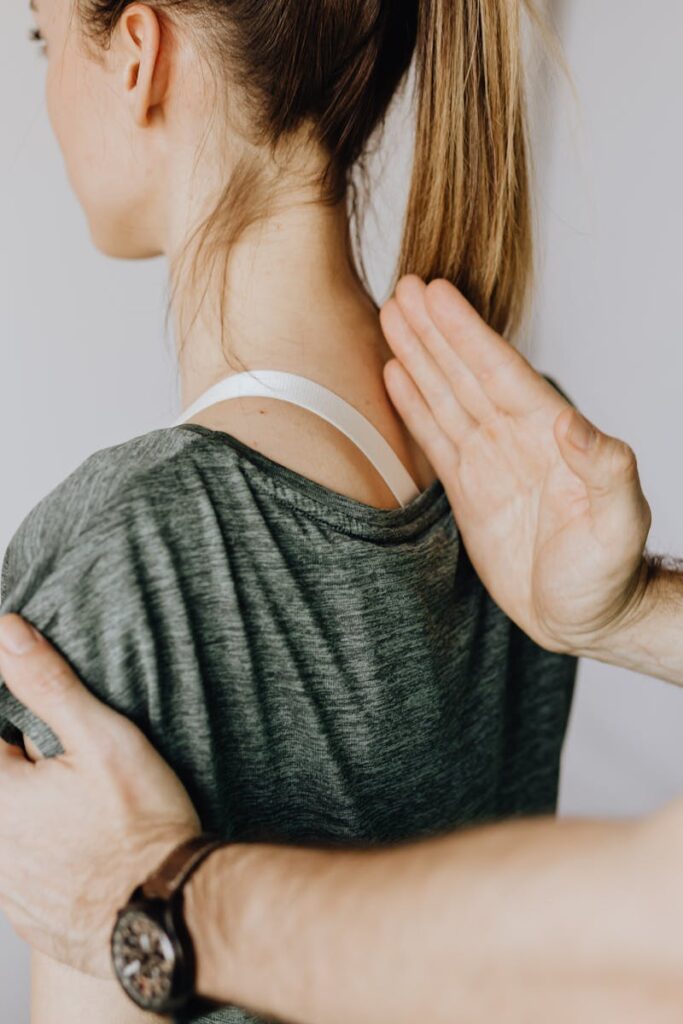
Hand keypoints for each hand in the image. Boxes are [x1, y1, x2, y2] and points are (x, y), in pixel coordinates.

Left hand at [0, 613, 200, 977]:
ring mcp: (3, 885)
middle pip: (6, 778)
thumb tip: (7, 633)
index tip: (54, 736)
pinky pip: (21, 865)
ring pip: (14, 825)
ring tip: (89, 808)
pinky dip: (44, 847)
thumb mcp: (103, 739)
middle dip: (31, 763)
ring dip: (40, 808)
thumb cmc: (141, 829)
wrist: (167, 919)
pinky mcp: (24, 913)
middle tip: (77, 767)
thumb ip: (48, 684)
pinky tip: (87, 845)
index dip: (19, 726)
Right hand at [380, 275, 652, 653]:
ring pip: (446, 397)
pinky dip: (414, 406)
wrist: (584, 618)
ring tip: (390, 317)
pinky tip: (395, 376)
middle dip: (435, 331)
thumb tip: (571, 421)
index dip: (467, 333)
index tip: (437, 295)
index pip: (501, 373)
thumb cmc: (607, 577)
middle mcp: (515, 439)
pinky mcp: (469, 490)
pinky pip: (436, 438)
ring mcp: (490, 462)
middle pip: (466, 374)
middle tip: (403, 288)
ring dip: (419, 357)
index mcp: (549, 437)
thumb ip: (605, 469)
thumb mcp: (618, 524)